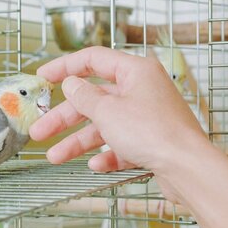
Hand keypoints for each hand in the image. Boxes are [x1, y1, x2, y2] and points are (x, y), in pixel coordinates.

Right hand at [30, 47, 211, 180]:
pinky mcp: (153, 141)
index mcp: (136, 71)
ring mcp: (149, 116)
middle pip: (95, 99)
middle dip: (65, 117)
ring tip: (55, 157)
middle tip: (40, 130)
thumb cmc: (154, 133)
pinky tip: (96, 165)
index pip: (93, 59)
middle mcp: (143, 90)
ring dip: (79, 141)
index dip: (65, 67)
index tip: (43, 76)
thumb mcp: (108, 112)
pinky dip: (108, 154)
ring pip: (106, 125)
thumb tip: (71, 84)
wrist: (188, 168)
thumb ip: (84, 97)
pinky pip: (123, 145)